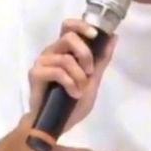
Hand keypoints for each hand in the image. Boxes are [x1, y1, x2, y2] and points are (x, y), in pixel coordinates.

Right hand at [28, 18, 117, 132]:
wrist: (56, 125)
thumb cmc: (73, 101)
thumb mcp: (93, 79)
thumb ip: (101, 58)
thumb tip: (114, 37)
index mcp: (64, 49)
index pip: (68, 25)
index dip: (81, 25)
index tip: (95, 35)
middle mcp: (52, 51)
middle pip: (68, 37)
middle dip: (85, 54)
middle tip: (90, 71)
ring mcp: (42, 62)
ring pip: (66, 58)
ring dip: (79, 76)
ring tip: (81, 90)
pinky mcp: (35, 74)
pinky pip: (57, 71)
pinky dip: (70, 83)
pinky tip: (73, 93)